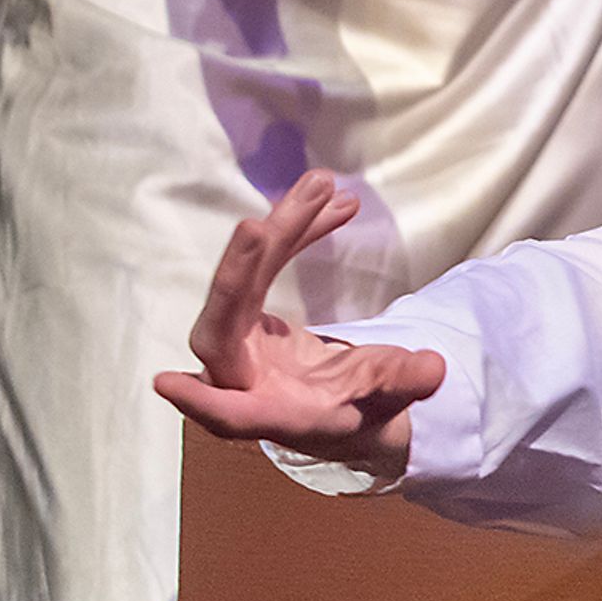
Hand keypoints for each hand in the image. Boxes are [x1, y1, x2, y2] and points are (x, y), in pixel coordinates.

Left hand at [152, 171, 446, 470]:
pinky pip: (266, 263)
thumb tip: (434, 369)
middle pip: (226, 322)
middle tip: (257, 226)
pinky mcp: (252, 312)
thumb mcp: (386, 405)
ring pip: (246, 280)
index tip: (167, 382)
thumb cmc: (360, 416)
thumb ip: (402, 384)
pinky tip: (336, 203)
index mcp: (271, 410)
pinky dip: (300, 231)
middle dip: (238, 275)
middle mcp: (244, 373)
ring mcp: (243, 338)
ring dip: (283, 229)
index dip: (201, 399)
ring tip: (323, 185)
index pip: (228, 411)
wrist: (349, 402)